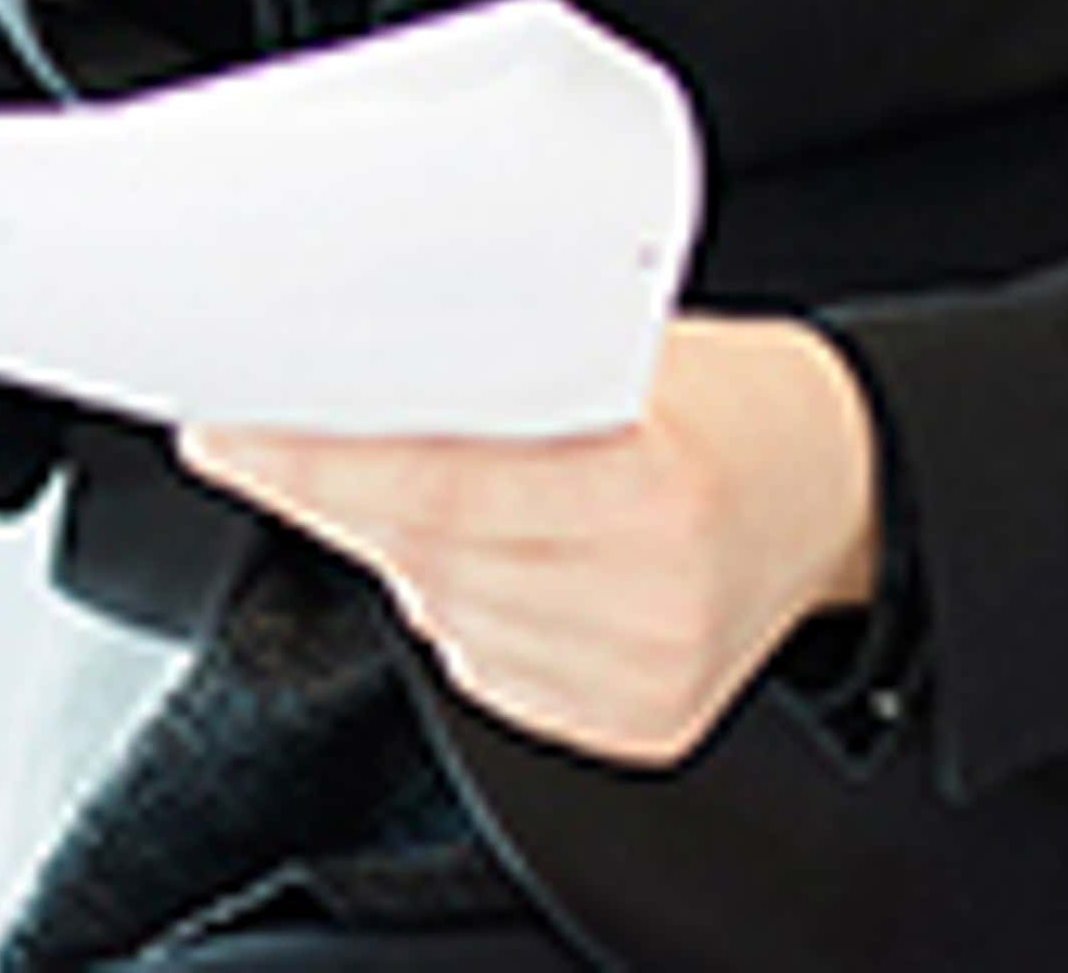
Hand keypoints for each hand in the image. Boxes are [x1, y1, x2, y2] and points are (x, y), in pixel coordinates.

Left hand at [180, 314, 879, 768]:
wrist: (840, 487)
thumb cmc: (724, 398)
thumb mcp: (626, 343)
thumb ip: (500, 360)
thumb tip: (337, 351)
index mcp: (654, 473)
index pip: (439, 475)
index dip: (317, 456)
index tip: (227, 429)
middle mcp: (649, 586)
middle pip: (421, 545)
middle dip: (331, 484)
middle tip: (266, 428)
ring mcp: (639, 670)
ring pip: (439, 606)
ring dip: (401, 543)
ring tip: (456, 480)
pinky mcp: (634, 725)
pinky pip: (486, 664)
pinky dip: (462, 602)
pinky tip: (504, 554)